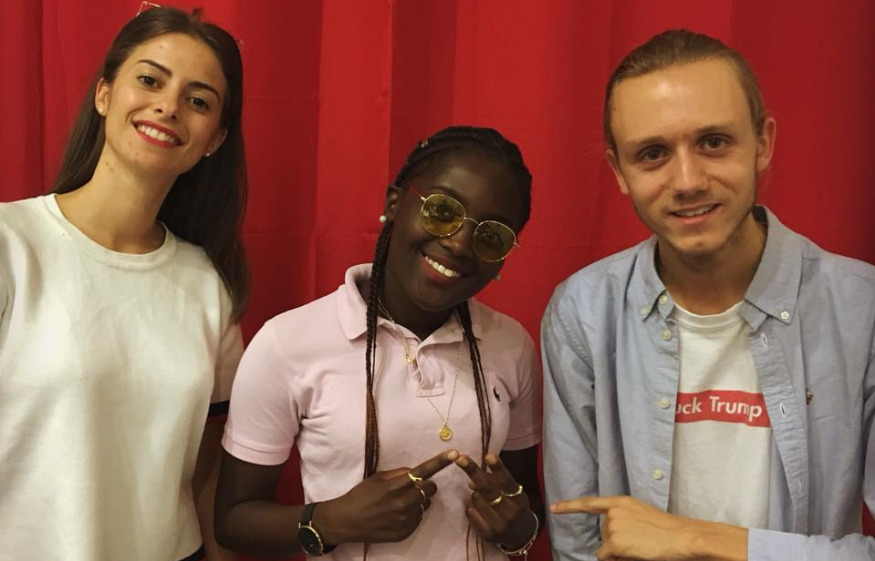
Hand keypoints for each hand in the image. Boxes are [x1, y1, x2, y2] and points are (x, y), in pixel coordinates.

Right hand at [316, 449, 457, 544]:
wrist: (346, 521)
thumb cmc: (360, 496)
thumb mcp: (377, 478)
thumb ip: (399, 473)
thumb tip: (416, 471)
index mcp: (395, 485)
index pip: (423, 471)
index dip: (440, 462)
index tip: (455, 454)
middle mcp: (403, 503)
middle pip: (430, 489)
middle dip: (425, 485)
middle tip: (411, 487)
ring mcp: (405, 519)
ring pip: (426, 504)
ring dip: (418, 501)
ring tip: (400, 502)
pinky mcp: (405, 532)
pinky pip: (418, 518)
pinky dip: (412, 514)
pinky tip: (396, 514)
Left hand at [455, 453, 536, 549]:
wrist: (520, 535)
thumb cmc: (513, 506)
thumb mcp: (512, 493)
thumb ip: (497, 483)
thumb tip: (472, 481)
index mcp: (519, 499)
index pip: (507, 481)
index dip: (498, 468)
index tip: (488, 456)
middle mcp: (510, 513)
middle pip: (488, 489)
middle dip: (473, 471)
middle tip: (460, 458)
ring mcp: (499, 525)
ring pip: (476, 499)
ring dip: (475, 494)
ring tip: (484, 498)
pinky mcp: (487, 534)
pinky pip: (471, 512)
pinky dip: (472, 507)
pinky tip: (479, 510)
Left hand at [551, 495, 746, 560]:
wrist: (682, 537)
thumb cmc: (667, 529)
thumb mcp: (642, 515)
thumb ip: (623, 518)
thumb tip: (611, 536)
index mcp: (621, 502)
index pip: (590, 503)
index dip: (569, 506)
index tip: (553, 508)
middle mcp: (613, 512)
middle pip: (603, 534)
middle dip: (615, 543)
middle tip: (639, 542)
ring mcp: (613, 527)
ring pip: (605, 548)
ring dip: (618, 553)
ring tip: (640, 547)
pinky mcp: (615, 543)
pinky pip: (606, 557)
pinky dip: (617, 559)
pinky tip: (634, 554)